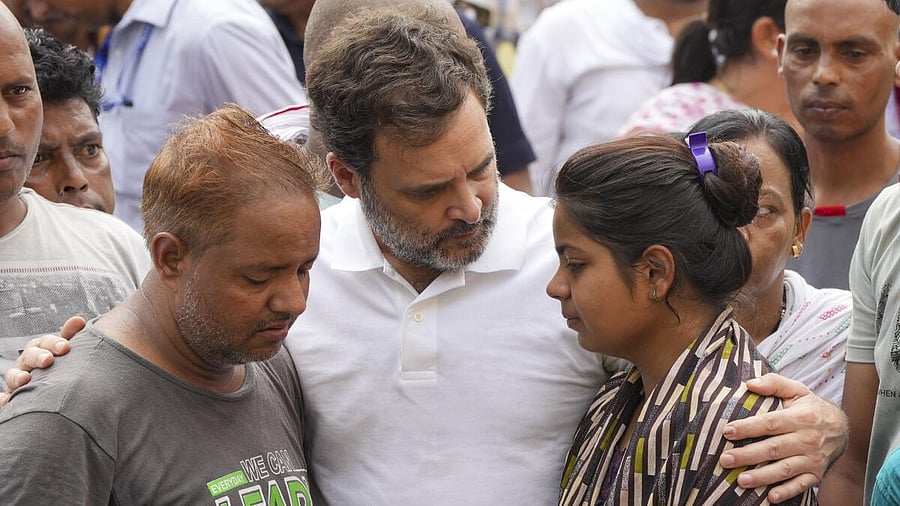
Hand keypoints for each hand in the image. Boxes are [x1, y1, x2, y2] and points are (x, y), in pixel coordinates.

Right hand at [0, 316, 84, 406]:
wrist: (53, 388)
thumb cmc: (59, 366)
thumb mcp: (64, 350)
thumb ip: (71, 335)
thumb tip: (78, 320)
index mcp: (41, 349)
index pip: (45, 342)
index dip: (53, 343)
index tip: (65, 347)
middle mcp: (27, 363)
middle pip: (28, 356)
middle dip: (37, 356)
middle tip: (48, 360)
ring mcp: (18, 379)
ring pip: (12, 376)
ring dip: (17, 377)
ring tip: (24, 379)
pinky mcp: (12, 396)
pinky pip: (3, 398)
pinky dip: (2, 399)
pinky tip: (5, 401)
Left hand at [718, 373, 847, 502]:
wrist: (842, 429)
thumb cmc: (811, 408)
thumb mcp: (797, 390)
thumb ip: (774, 383)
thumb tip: (750, 383)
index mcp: (800, 418)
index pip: (770, 423)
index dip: (748, 428)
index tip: (727, 432)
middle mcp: (806, 439)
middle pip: (773, 449)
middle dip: (747, 455)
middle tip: (725, 460)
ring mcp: (812, 459)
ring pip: (784, 469)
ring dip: (762, 476)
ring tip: (741, 480)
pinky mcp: (816, 474)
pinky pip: (801, 485)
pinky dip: (787, 492)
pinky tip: (770, 497)